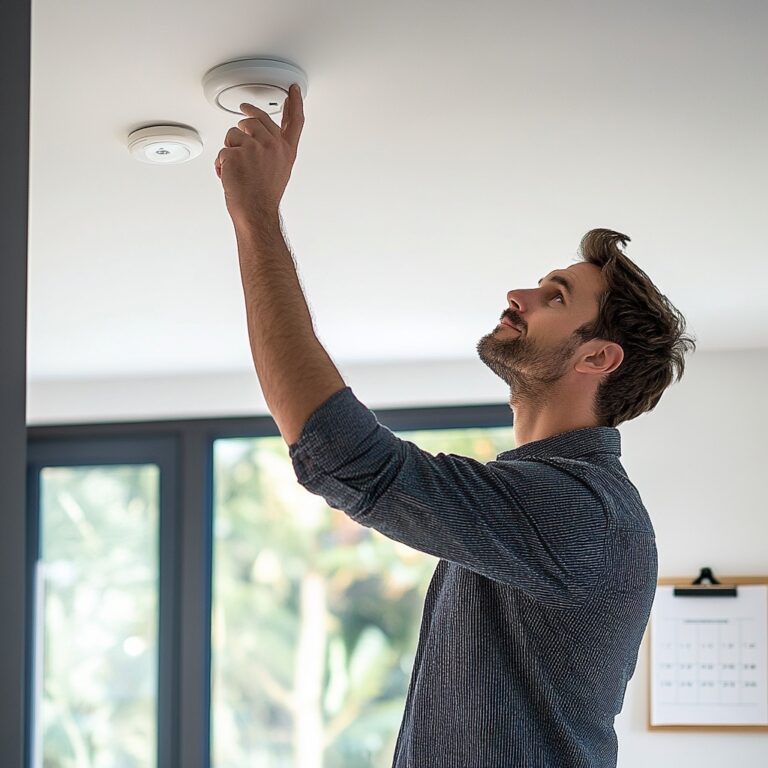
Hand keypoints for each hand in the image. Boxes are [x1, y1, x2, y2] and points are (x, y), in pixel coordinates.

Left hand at [215, 83, 304, 224]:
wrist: (256, 211)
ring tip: (238, 167)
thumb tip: (260, 135)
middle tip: (242, 117)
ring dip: (231, 148)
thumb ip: (274, 149)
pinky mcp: (236, 153)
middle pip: (256, 120)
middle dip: (245, 122)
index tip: (293, 90)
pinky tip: (229, 176)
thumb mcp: (279, 170)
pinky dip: (221, 164)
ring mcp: (254, 147)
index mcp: (286, 150)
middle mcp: (273, 145)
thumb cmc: (264, 196)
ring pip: (234, 133)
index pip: (294, 121)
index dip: (295, 103)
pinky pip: (222, 150)